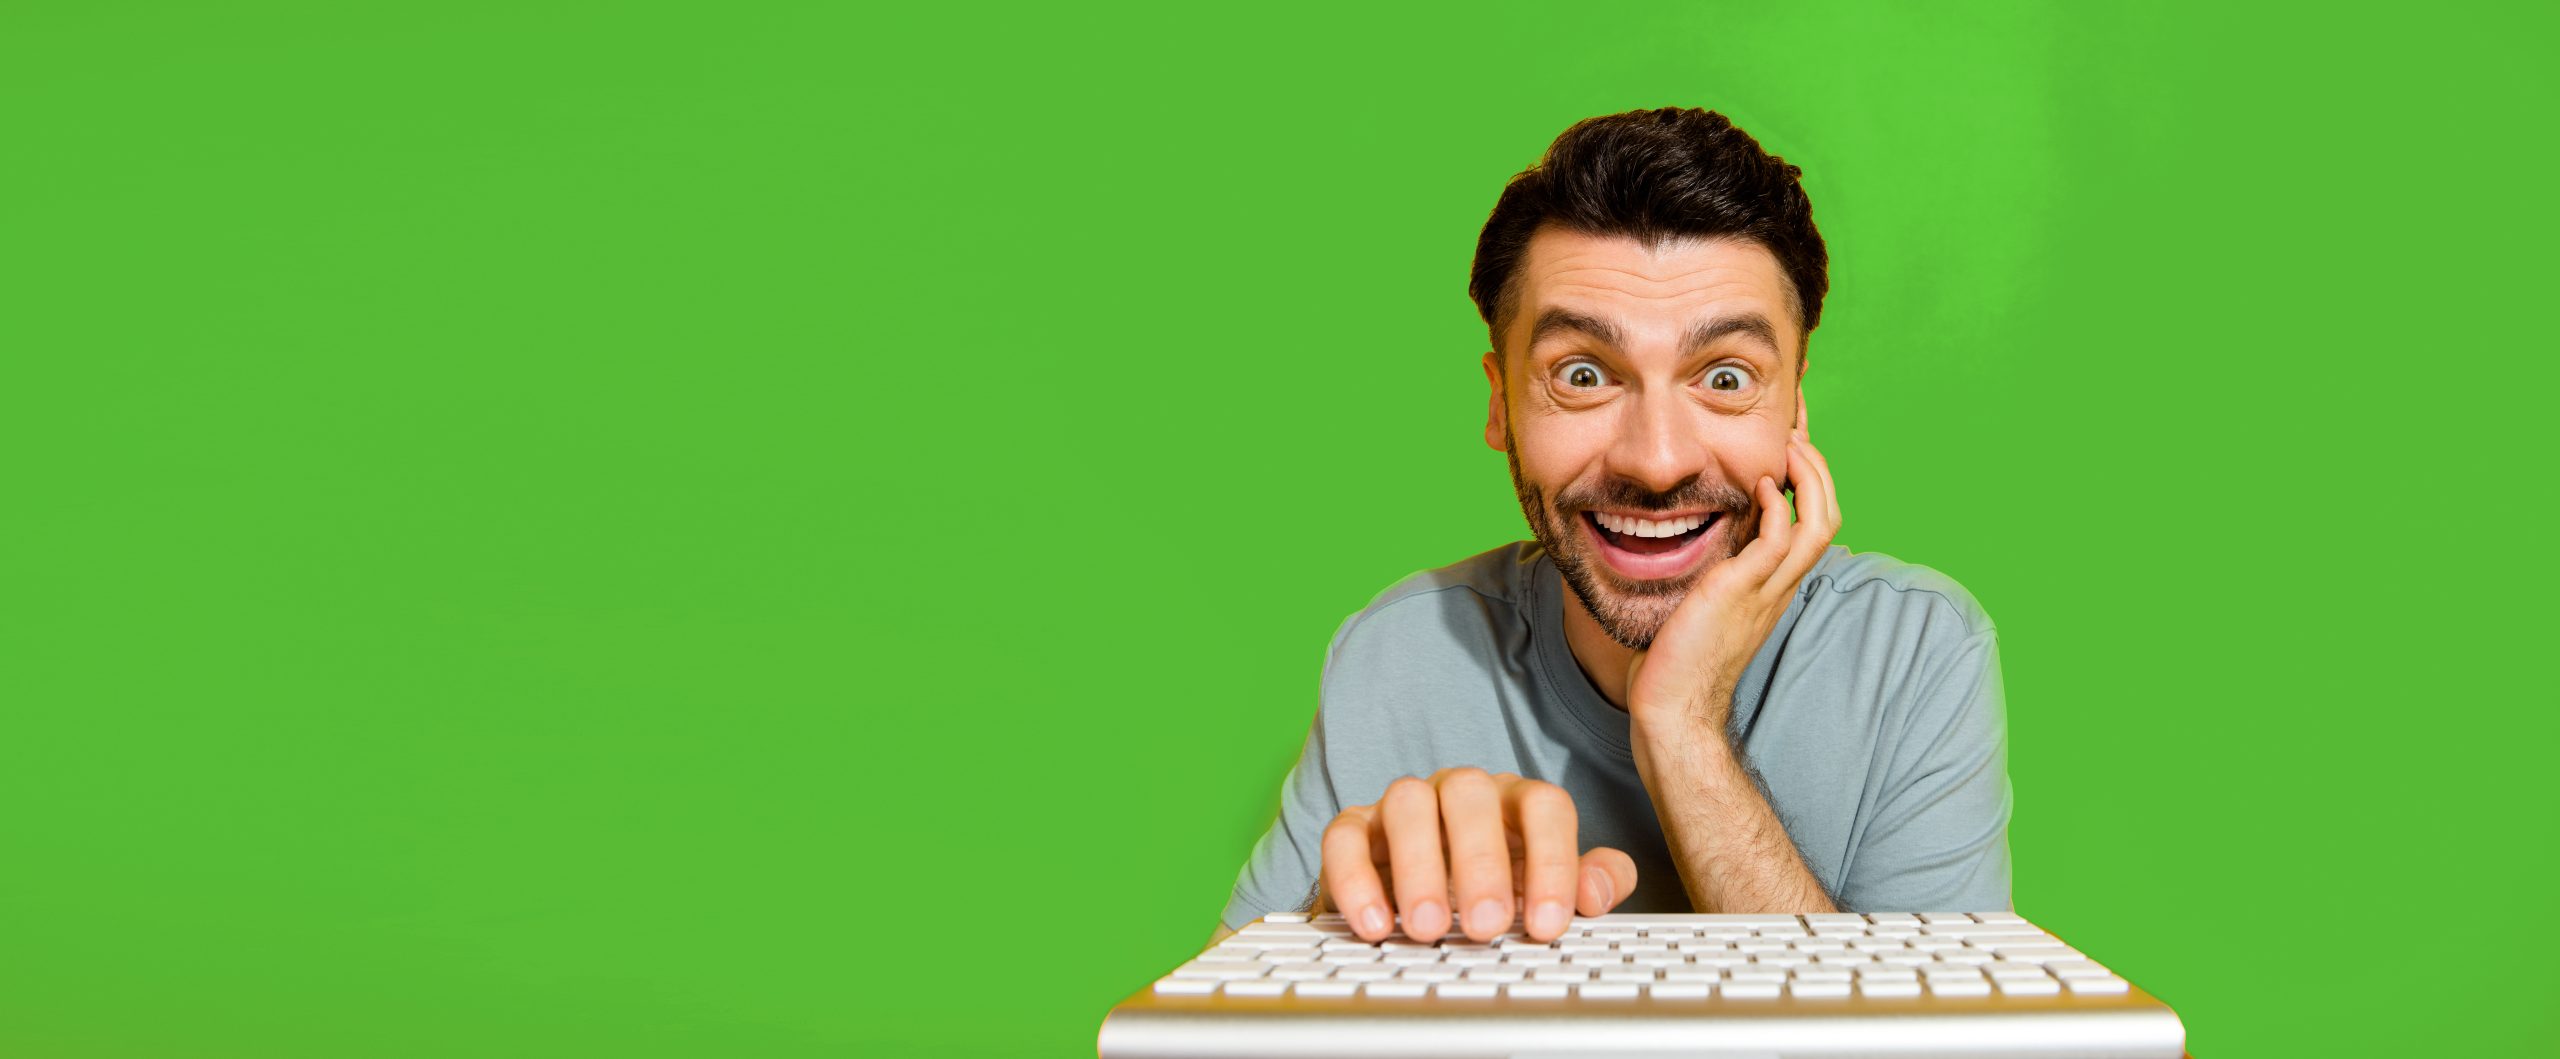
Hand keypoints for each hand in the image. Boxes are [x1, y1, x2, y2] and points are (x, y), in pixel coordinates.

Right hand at [1317, 767, 1637, 943]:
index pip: (1544, 806)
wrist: (1427, 904)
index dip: (1552, 863)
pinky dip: (1355, 878)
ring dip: (1418, 867)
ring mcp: (1404, 805)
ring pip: (1407, 801)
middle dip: (1480, 863)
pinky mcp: (1354, 830)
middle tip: (1487, 928)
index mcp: (1517, 802)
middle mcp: (1461, 793)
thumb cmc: (1501, 893)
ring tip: (1429, 929)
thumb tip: (1596, 892)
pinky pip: (1343, 836)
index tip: (1548, 925)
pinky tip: (1374, 926)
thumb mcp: (1550, 893)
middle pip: (1471, 795)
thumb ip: (1590, 886)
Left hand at [1623, 415, 1841, 735]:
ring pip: (1819, 523)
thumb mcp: (1694, 600)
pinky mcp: (1739, 592)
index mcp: (1771, 586)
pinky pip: (1780, 542)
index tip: (1790, 441)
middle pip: (1828, 515)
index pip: (1809, 522)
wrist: (1672, 709)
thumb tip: (1670, 533)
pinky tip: (1758, 483)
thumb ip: (1701, 569)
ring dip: (1810, 478)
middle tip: (1797, 429)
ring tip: (1790, 445)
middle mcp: (1778, 586)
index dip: (1808, 480)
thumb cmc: (1673, 661)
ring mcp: (1765, 590)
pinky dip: (1777, 507)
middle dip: (1818, 467)